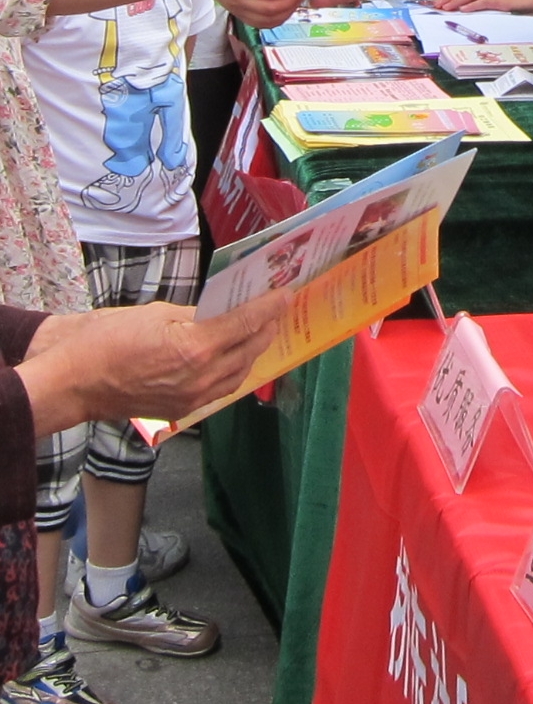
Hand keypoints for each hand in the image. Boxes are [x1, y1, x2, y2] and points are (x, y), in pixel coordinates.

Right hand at [18, 292, 288, 433]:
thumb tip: (221, 313)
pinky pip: (221, 388)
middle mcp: (202, 378)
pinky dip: (234, 370)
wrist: (75, 380)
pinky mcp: (182, 410)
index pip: (247, 323)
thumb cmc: (109, 338)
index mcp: (197, 348)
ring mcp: (193, 398)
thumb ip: (197, 315)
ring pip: (239, 373)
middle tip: (278, 308)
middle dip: (267, 327)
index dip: (270, 306)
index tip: (286, 293)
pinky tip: (236, 357)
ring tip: (263, 330)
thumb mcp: (158, 313)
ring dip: (254, 350)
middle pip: (250, 349)